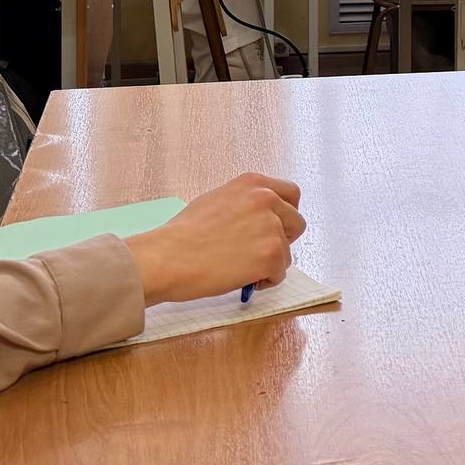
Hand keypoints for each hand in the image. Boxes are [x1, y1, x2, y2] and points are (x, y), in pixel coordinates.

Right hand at [126, 173, 304, 303]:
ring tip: (240, 268)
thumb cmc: (183, 234)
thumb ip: (245, 204)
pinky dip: (264, 281)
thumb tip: (258, 220)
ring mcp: (271, 227)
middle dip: (282, 240)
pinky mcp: (271, 255)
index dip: (285, 214)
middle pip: (296, 223)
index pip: (291, 194)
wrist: (167, 257)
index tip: (276, 227)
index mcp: (253, 183)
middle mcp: (267, 200)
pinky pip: (279, 274)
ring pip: (287, 253)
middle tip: (258, 252)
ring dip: (269, 263)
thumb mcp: (217, 201)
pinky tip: (241, 278)